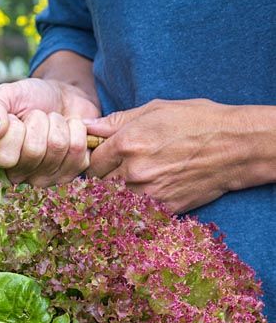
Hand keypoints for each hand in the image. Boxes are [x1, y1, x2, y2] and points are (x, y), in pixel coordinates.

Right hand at [0, 77, 99, 185]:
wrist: (62, 98)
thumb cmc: (29, 99)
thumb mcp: (6, 95)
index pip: (4, 156)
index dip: (14, 129)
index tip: (15, 118)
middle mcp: (18, 174)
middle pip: (34, 150)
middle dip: (39, 121)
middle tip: (38, 117)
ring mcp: (45, 178)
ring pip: (58, 146)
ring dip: (58, 123)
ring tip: (53, 122)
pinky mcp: (71, 174)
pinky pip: (78, 149)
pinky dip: (76, 129)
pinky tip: (69, 130)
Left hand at [85, 98, 244, 212]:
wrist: (234, 147)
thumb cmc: (196, 122)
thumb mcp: (155, 110)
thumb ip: (116, 121)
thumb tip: (88, 126)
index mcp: (127, 143)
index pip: (91, 162)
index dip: (95, 160)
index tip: (102, 158)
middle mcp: (134, 171)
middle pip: (99, 184)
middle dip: (103, 177)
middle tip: (117, 169)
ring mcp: (149, 193)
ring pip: (115, 201)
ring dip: (118, 193)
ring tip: (135, 179)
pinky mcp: (163, 209)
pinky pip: (137, 212)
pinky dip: (137, 204)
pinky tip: (150, 190)